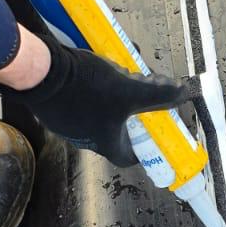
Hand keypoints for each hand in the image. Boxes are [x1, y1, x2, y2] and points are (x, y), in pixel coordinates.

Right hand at [0, 33, 196, 166]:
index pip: (129, 157)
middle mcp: (85, 139)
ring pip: (99, 113)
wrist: (39, 73)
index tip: (154, 132)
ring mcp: (67, 124)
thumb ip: (159, 93)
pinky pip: (81, 101)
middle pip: (116, 131)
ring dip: (113, 96)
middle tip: (141, 90)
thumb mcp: (129, 90)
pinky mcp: (56, 107)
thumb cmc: (84, 89)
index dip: (144, 147)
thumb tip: (185, 93)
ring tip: (120, 73)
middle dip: (132, 112)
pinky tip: (94, 69)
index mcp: (104, 143)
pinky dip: (92, 88)